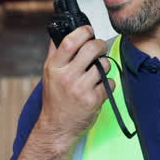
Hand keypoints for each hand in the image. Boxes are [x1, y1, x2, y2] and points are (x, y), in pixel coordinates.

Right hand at [35, 26, 113, 154]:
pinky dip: (107, 84)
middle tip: (100, 48)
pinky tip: (98, 89)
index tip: (89, 31)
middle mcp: (67, 77)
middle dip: (100, 45)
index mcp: (54, 68)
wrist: (57, 128)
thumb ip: (55, 53)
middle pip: (91, 49)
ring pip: (104, 65)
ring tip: (97, 73)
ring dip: (104, 66)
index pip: (70, 42)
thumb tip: (59, 31)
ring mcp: (81, 89)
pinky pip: (110, 82)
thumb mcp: (49, 74)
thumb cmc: (55, 100)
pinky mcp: (93, 100)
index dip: (83, 32)